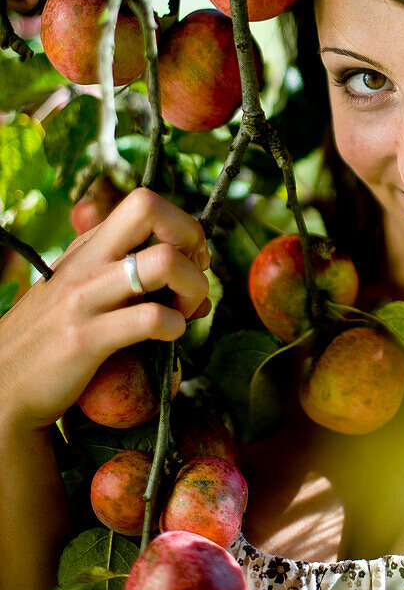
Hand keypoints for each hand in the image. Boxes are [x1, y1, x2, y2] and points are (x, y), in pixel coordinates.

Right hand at [0, 188, 210, 433]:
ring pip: (164, 262)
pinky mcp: (85, 339)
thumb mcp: (83, 290)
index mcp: (89, 245)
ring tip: (186, 310)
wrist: (3, 386)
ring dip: (193, 286)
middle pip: (148, 206)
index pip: (145, 203)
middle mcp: (87, 261)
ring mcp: (85, 297)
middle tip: (194, 273)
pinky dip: (175, 327)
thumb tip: (198, 290)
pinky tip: (169, 336)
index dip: (181, 227)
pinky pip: (150, 318)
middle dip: (190, 235)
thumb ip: (132, 280)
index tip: (190, 260)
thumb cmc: (54, 336)